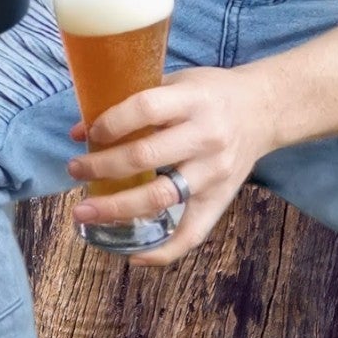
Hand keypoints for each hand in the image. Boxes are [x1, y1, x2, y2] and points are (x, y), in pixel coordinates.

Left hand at [67, 64, 274, 265]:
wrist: (263, 110)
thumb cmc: (209, 93)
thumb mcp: (176, 81)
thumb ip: (132, 102)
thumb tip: (79, 131)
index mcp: (193, 100)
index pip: (146, 109)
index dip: (112, 122)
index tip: (88, 133)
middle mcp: (206, 137)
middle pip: (146, 157)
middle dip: (102, 168)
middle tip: (74, 171)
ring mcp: (215, 172)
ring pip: (162, 198)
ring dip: (117, 208)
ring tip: (83, 212)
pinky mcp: (221, 199)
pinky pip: (192, 234)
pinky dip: (162, 251)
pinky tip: (131, 255)